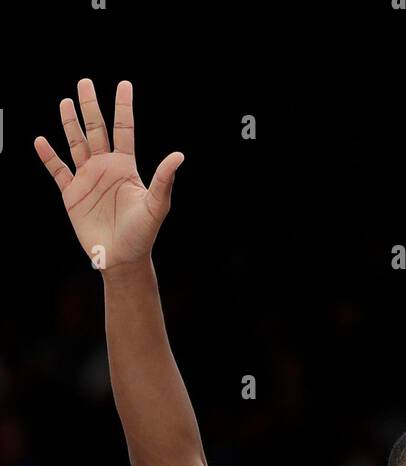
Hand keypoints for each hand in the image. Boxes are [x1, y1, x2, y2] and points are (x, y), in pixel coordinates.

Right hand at [34, 78, 183, 271]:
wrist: (122, 258)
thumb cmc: (143, 234)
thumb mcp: (156, 206)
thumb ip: (163, 180)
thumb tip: (178, 156)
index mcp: (125, 167)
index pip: (124, 130)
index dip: (123, 107)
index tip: (124, 85)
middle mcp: (105, 168)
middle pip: (96, 130)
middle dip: (90, 107)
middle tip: (84, 82)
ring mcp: (87, 178)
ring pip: (76, 144)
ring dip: (70, 124)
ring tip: (65, 102)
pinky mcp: (72, 193)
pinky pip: (58, 170)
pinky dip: (49, 156)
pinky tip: (42, 141)